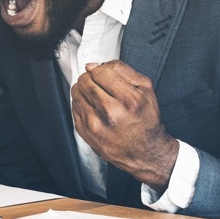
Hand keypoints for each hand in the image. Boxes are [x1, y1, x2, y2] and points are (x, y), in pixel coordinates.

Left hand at [71, 61, 178, 189]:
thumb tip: (93, 65)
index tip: (105, 75)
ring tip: (97, 96)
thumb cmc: (146, 120)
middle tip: (100, 85)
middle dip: (91, 78)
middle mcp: (110, 113)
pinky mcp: (85, 133)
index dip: (101, 70)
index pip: (100, 72)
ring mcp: (95, 125)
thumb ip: (122, 70)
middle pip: (85, 81)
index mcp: (128, 100)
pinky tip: (94, 108)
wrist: (146, 153)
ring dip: (84, 89)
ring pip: (76, 92)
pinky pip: (74, 106)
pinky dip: (82, 103)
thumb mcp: (145, 89)